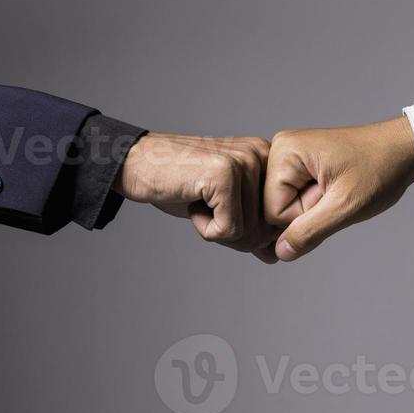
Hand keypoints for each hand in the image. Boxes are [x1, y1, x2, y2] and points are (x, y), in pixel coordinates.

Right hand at [114, 133, 279, 261]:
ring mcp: (244, 162)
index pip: (278, 222)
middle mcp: (262, 155)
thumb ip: (250, 228)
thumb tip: (275, 256)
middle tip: (205, 205)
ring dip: (216, 229)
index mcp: (269, 160)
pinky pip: (229, 230)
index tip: (219, 206)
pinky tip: (192, 202)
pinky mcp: (225, 175)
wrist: (135, 163)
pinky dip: (205, 228)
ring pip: (249, 233)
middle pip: (266, 230)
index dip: (246, 231)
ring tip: (198, 200)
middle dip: (232, 233)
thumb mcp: (221, 208)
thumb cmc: (178, 183)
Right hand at [264, 116, 413, 261]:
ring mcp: (288, 157)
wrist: (403, 148)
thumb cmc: (380, 168)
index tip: (332, 198)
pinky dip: (312, 204)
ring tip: (336, 191)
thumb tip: (280, 253)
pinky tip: (330, 193)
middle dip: (305, 214)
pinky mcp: (298, 165)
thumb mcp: (346, 205)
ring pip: (283, 207)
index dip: (304, 218)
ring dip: (310, 211)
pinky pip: (293, 199)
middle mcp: (279, 150)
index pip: (271, 212)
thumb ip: (310, 232)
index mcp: (285, 152)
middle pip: (272, 209)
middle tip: (335, 194)